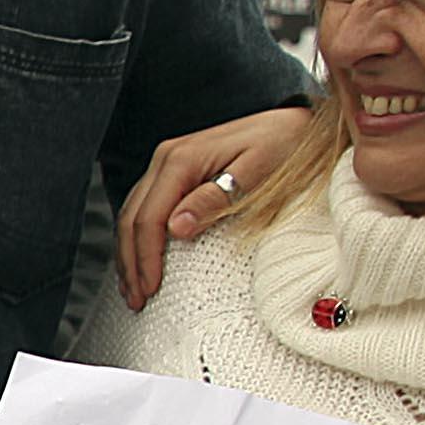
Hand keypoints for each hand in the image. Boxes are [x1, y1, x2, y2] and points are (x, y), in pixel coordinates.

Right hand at [115, 106, 310, 307]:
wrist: (294, 123)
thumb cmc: (283, 146)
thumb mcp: (257, 171)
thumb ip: (216, 198)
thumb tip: (175, 229)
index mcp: (180, 159)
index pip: (149, 217)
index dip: (146, 257)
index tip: (151, 288)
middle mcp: (165, 158)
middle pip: (131, 218)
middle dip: (131, 263)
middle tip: (137, 300)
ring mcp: (166, 164)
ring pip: (131, 215)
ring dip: (129, 255)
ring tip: (133, 289)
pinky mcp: (173, 172)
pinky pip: (144, 209)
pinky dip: (138, 239)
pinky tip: (141, 260)